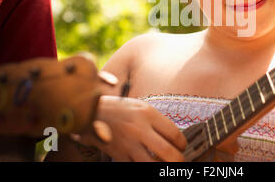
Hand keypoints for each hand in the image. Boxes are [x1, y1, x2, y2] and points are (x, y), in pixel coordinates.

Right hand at [71, 95, 186, 161]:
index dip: (182, 144)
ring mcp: (128, 144)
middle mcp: (139, 129)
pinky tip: (147, 162)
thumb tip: (175, 138)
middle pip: (168, 152)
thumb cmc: (120, 109)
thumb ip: (157, 121)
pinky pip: (136, 166)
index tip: (182, 146)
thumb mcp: (141, 107)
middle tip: (179, 159)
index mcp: (147, 114)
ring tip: (165, 164)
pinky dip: (145, 166)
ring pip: (153, 164)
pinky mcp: (118, 155)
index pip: (174, 134)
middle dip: (178, 160)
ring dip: (163, 168)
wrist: (92, 113)